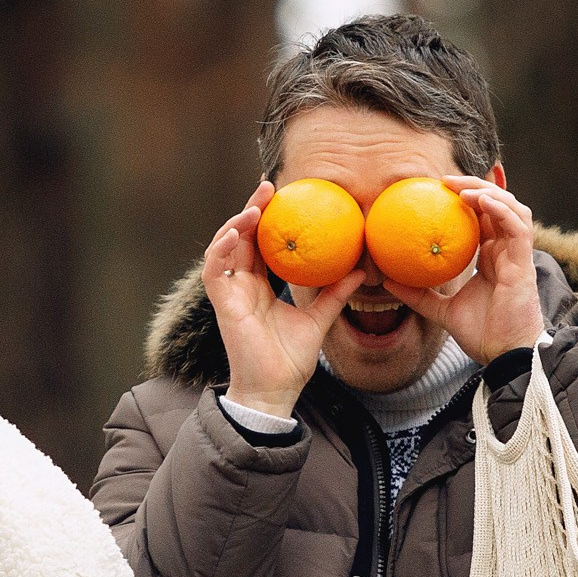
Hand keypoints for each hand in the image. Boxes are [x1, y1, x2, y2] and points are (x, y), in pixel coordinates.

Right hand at [209, 180, 364, 419]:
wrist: (276, 391)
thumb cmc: (291, 360)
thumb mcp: (320, 319)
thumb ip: (336, 294)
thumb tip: (363, 270)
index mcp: (261, 286)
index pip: (261, 243)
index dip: (267, 218)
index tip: (283, 194)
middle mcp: (242, 285)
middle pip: (242, 237)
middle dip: (252, 208)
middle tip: (269, 185)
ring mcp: (230, 294)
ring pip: (224, 247)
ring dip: (237, 223)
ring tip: (256, 206)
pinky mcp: (222, 305)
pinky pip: (213, 270)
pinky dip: (221, 249)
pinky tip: (236, 233)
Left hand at [384, 173, 545, 364]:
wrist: (504, 356)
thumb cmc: (482, 334)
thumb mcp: (442, 310)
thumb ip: (419, 295)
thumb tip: (386, 282)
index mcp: (493, 258)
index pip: (483, 218)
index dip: (466, 199)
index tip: (438, 189)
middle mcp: (507, 252)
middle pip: (498, 205)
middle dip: (474, 186)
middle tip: (444, 180)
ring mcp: (518, 256)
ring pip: (512, 209)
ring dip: (488, 192)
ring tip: (460, 187)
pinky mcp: (524, 263)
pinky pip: (517, 227)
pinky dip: (501, 209)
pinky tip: (480, 200)